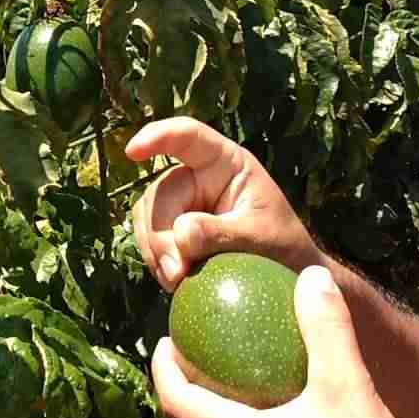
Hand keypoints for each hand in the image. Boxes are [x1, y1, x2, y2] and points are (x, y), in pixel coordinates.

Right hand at [126, 117, 322, 291]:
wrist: (286, 278)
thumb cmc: (284, 248)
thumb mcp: (260, 239)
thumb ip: (220, 234)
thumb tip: (180, 234)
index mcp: (226, 163)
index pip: (188, 136)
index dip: (158, 136)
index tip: (133, 151)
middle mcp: (198, 176)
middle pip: (161, 192)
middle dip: (161, 234)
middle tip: (176, 273)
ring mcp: (183, 201)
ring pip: (147, 215)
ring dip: (156, 250)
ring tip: (177, 281)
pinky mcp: (173, 227)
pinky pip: (148, 236)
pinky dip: (156, 259)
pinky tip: (173, 280)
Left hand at [152, 266, 405, 417]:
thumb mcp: (349, 392)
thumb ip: (327, 334)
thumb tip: (312, 277)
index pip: (176, 402)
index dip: (163, 369)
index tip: (166, 339)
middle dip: (187, 386)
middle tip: (195, 352)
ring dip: (216, 407)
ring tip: (231, 375)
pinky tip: (274, 408)